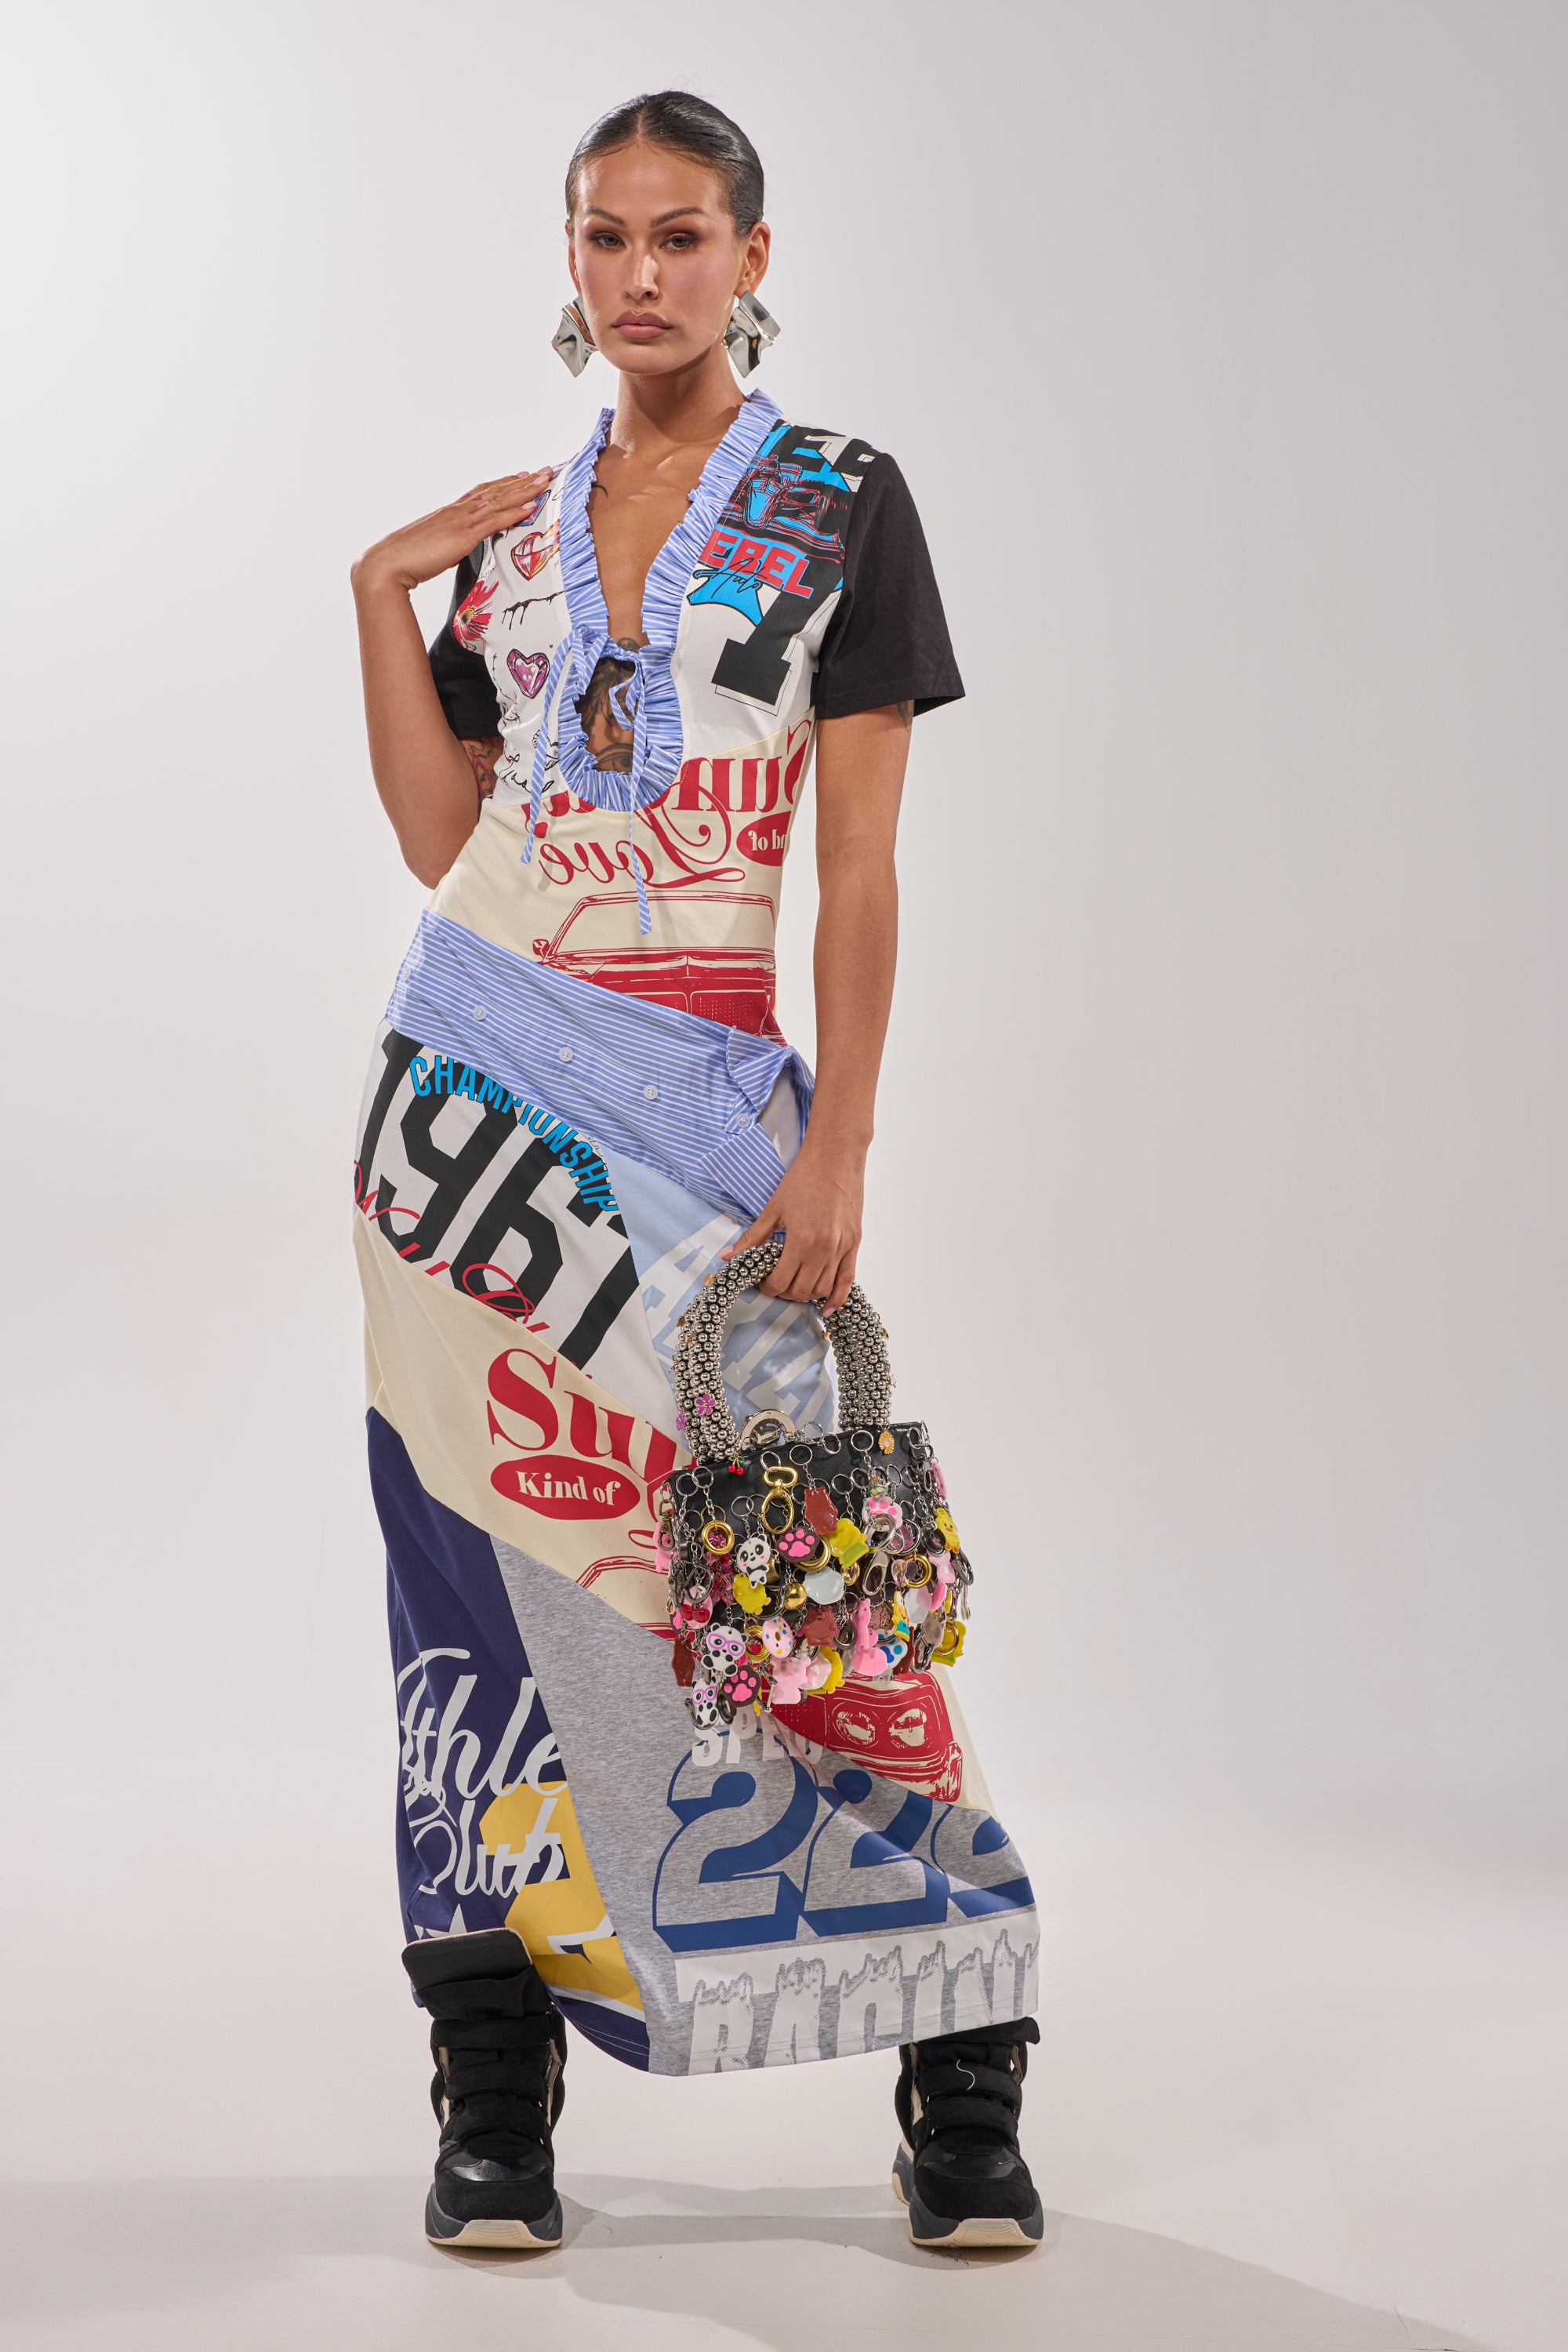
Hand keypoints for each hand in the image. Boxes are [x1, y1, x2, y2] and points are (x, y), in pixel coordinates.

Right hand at [351, 469, 552, 597]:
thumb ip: (448, 543)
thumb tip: (455, 547)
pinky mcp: (462, 536)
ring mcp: (460, 521)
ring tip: (546, 480)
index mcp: (450, 513)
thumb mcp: (433, 547)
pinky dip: (514, 512)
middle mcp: (457, 511)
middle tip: (546, 470)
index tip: (523, 476)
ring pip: (499, 499)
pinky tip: (531, 506)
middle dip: (523, 480)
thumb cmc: (405, 560)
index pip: (483, 492)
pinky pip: (494, 520)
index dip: (505, 484)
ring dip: (525, 489)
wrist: (386, 565)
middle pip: (496, 490)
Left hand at [719, 1141, 864, 1314]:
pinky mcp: (854, 1243)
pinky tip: (827, 1307)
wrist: (836, 1155)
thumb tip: (727, 1257)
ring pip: (823, 1288)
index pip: (781, 1282)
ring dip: (806, 1294)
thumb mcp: (773, 1208)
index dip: (768, 1288)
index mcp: (801, 1239)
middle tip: (775, 1283)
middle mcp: (824, 1248)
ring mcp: (842, 1247)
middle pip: (802, 1290)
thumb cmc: (804, 1177)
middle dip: (785, 1293)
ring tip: (794, 1285)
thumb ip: (751, 1238)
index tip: (762, 1282)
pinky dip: (837, 1297)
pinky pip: (847, 1280)